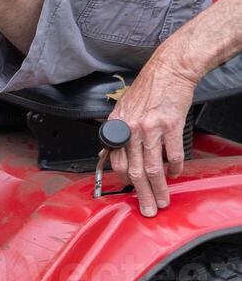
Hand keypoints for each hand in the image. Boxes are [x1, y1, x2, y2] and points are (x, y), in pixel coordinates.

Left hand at [108, 51, 199, 216]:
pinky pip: (173, 155)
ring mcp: (150, 129)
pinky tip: (175, 175)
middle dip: (142, 194)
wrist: (168, 71)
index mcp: (116, 129)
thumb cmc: (146, 91)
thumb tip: (105, 155)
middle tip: (148, 210)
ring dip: (159, 189)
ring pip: (153, 168)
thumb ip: (114, 135)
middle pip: (135, 171)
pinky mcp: (170, 125)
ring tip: (163, 201)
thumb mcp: (121, 111)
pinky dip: (175, 168)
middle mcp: (130, 131)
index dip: (124, 181)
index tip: (131, 192)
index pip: (117, 163)